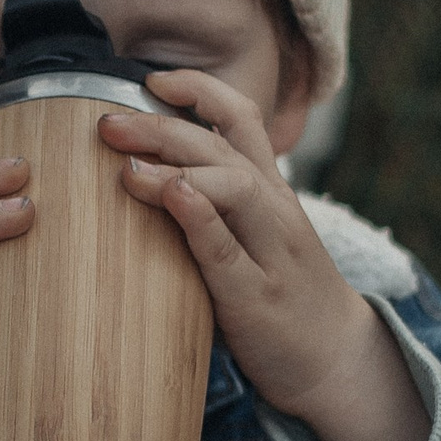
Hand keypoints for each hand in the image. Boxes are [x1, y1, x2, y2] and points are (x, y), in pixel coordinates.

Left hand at [107, 73, 428, 440]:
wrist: (335, 360)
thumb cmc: (278, 296)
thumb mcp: (251, 238)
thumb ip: (210, 208)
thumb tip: (136, 184)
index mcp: (270, 191)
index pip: (241, 118)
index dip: (198, 90)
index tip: (150, 80)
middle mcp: (275, 209)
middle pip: (222, 146)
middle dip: (162, 127)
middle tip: (105, 122)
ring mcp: (270, 250)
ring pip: (232, 186)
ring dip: (176, 168)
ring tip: (126, 165)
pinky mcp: (256, 295)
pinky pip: (228, 248)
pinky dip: (199, 217)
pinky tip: (172, 196)